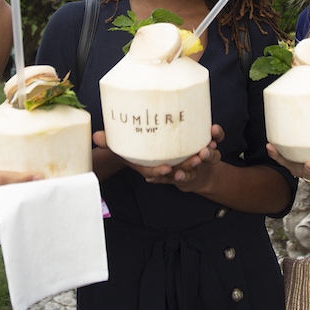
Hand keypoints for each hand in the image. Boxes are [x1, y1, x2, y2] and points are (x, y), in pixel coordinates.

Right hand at [0, 142, 40, 238]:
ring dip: (16, 208)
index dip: (21, 179)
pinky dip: (4, 217)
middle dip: (24, 195)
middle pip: (6, 198)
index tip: (38, 176)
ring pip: (3, 213)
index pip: (1, 178)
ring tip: (32, 202)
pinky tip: (13, 212)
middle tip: (41, 191)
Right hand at [93, 125, 224, 190]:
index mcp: (145, 165)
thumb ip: (107, 141)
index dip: (159, 172)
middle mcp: (160, 165)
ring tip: (208, 150)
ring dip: (200, 158)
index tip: (167, 170)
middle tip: (196, 159)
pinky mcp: (182, 151)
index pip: (152, 171)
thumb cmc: (125, 144)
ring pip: (188, 162)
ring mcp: (172, 159)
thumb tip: (95, 136)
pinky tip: (214, 138)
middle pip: (175, 169)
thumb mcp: (115, 143)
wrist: (136, 145)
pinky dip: (205, 146)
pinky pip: (195, 151)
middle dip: (186, 166)